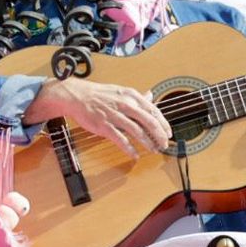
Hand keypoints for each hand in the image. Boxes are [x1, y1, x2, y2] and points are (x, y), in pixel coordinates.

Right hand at [26, 77, 171, 157]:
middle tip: (164, 144)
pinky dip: (130, 149)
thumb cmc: (100, 95)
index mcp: (131, 96)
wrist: (76, 95)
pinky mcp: (104, 126)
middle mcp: (125, 105)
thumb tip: (151, 96)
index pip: (154, 111)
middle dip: (160, 135)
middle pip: (149, 122)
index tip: (168, 133)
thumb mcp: (121, 92)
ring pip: (137, 131)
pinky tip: (135, 154)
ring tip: (153, 150)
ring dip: (148, 143)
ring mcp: (115, 115)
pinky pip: (121, 139)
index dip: (164, 124)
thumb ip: (137, 97)